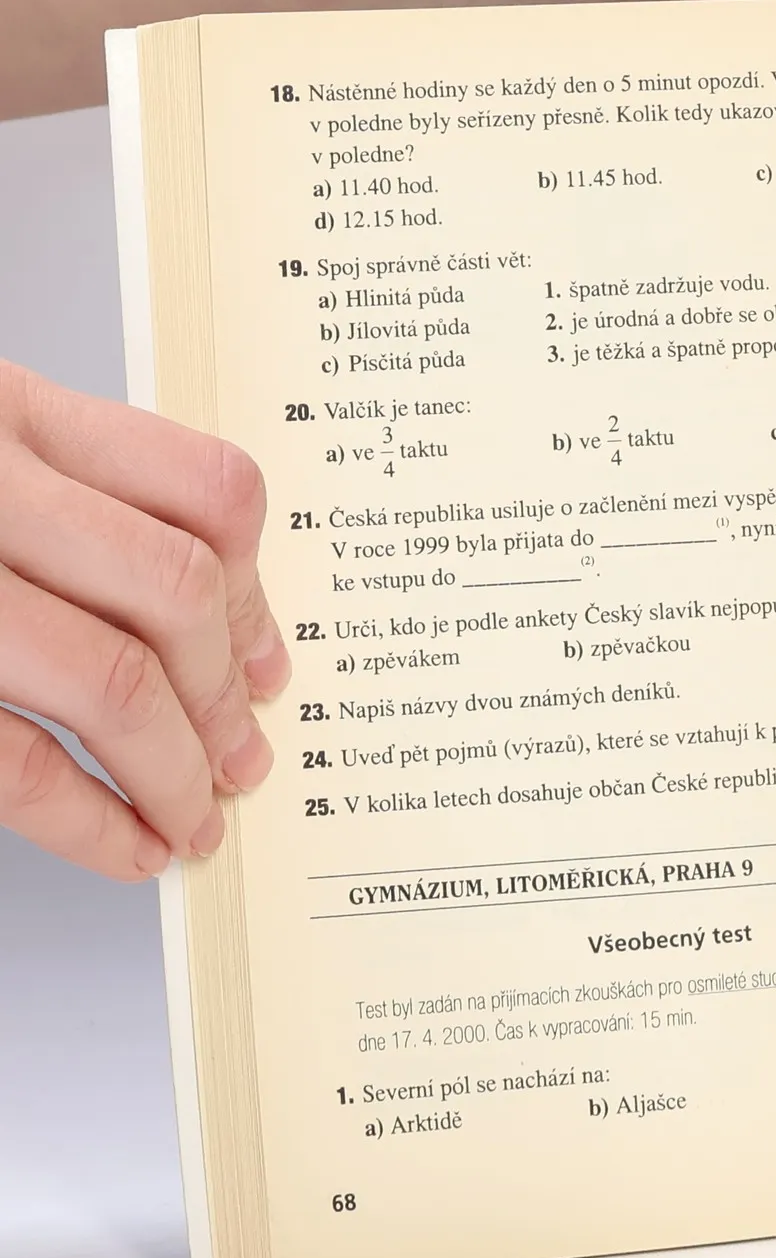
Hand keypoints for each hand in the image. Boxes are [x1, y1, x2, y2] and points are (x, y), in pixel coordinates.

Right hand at [0, 360, 286, 878]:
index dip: (255, 595)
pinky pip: (12, 757)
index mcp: (7, 411)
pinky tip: (127, 846)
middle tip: (244, 759)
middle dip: (225, 697)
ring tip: (196, 817)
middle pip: (175, 590)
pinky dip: (90, 817)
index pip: (205, 488)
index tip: (268, 665)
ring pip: (110, 677)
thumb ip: (67, 488)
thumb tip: (213, 618)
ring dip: (176, 768)